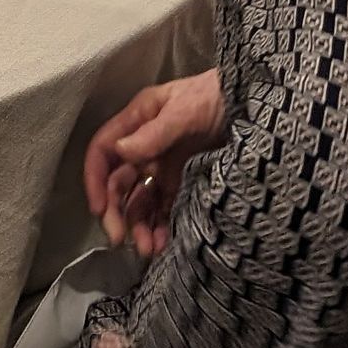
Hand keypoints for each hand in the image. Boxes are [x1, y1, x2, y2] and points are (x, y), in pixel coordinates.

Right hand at [83, 69, 227, 257]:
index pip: (103, 151)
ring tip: (148, 249)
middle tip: (121, 240)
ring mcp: (162, 165)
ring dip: (138, 225)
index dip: (95, 179)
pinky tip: (163, 243)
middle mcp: (144, 145)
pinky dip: (159, 226)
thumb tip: (119, 151)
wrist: (251, 106)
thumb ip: (154, 133)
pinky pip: (162, 207)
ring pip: (139, 200)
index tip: (99, 209)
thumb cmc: (213, 98)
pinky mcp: (180, 181)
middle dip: (116, 212)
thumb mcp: (184, 111)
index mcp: (137, 121)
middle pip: (118, 182)